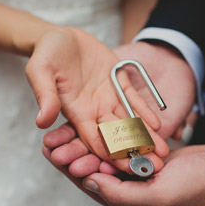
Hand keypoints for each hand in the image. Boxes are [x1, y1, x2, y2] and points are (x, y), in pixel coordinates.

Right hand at [41, 41, 196, 176]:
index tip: (126, 169)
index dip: (110, 155)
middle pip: (118, 137)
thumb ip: (45, 96)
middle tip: (155, 167)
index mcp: (76, 113)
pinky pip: (134, 100)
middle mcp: (94, 110)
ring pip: (130, 122)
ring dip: (147, 137)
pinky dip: (145, 112)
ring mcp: (108, 98)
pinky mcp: (118, 82)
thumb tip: (42, 122)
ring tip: (164, 151)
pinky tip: (158, 124)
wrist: (59, 36)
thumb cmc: (46, 54)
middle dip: (136, 153)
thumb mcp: (40, 72)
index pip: (95, 140)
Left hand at [45, 124, 204, 205]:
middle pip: (94, 170)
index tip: (50, 151)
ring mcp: (141, 174)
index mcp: (129, 203)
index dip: (69, 167)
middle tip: (51, 138)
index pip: (91, 185)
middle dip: (73, 154)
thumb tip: (90, 185)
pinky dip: (109, 135)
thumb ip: (122, 194)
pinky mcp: (150, 158)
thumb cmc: (198, 186)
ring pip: (105, 157)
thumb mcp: (159, 195)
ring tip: (67, 128)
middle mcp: (131, 190)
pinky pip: (123, 147)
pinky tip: (98, 122)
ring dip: (87, 143)